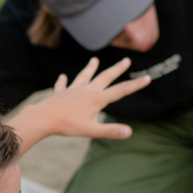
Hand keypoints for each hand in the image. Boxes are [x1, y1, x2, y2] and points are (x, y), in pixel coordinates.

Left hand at [18, 57, 149, 145]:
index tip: (147, 78)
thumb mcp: (92, 131)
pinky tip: (62, 77)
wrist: (44, 118)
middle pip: (105, 77)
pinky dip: (63, 81)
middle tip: (126, 60)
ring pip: (84, 76)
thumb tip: (129, 132)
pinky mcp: (60, 93)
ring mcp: (73, 90)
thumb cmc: (68, 125)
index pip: (121, 91)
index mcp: (97, 99)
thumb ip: (111, 131)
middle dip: (117, 69)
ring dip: (90, 68)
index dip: (135, 85)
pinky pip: (63, 85)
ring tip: (95, 60)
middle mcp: (87, 90)